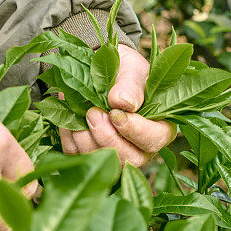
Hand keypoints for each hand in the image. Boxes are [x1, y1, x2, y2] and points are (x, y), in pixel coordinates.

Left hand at [59, 44, 175, 166]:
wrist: (98, 69)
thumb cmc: (123, 69)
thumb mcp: (131, 69)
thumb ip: (130, 85)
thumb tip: (122, 102)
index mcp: (160, 126)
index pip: (154, 139)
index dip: (134, 130)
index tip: (115, 113)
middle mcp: (141, 147)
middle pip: (129, 159)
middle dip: (106, 138)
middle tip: (93, 112)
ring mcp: (116, 155)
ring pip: (101, 161)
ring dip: (85, 137)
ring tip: (82, 110)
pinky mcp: (90, 155)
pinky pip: (77, 155)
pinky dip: (70, 136)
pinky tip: (71, 117)